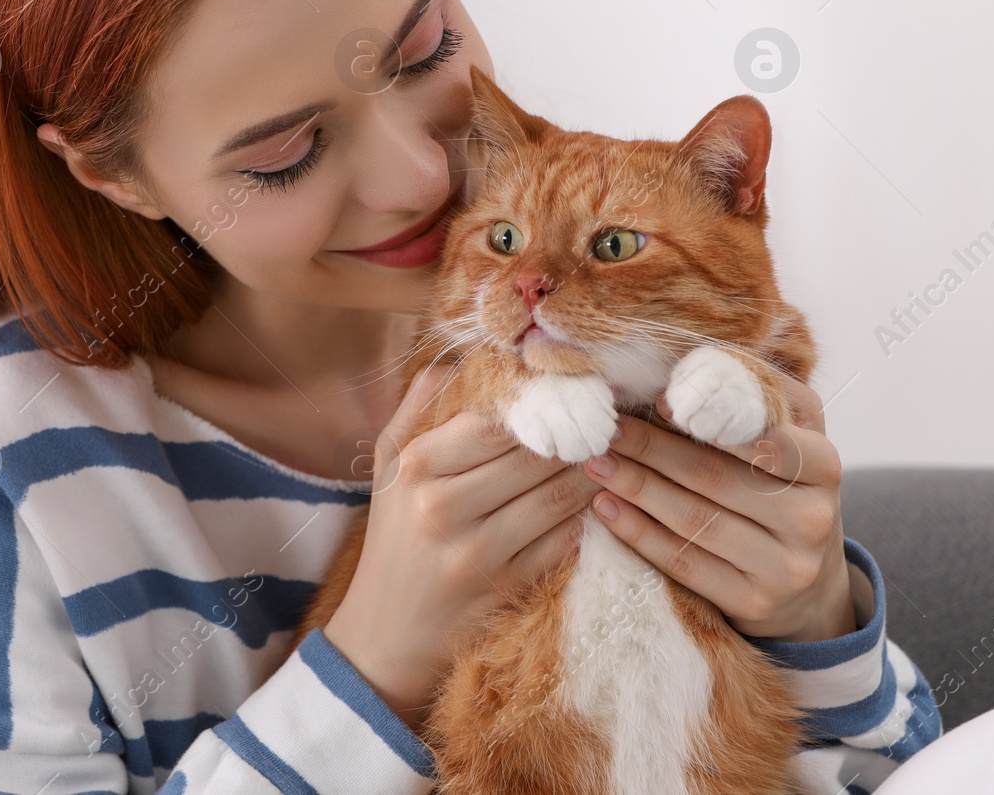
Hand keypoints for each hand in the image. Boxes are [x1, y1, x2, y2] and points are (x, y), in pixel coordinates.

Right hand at [323, 364, 604, 730]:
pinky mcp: (504, 588)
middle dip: (578, 435)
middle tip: (608, 419)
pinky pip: (563, 541)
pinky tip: (593, 504)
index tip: (570, 391)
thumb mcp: (388, 467)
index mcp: (417, 466)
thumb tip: (467, 356)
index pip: (495, 420)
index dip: (541, 403)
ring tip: (610, 455)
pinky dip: (583, 520)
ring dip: (591, 475)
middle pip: (535, 456)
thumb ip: (421, 404)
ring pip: (557, 497)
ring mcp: (476, 552)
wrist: (383, 636)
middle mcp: (443, 506)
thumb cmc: (393, 538)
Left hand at [580, 376, 856, 642]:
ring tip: (597, 463)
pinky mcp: (753, 604)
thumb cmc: (787, 488)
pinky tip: (607, 507)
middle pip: (717, 478)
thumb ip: (762, 395)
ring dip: (636, 487)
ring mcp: (785, 569)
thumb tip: (701, 359)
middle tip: (607, 429)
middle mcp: (812, 519)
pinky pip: (684, 563)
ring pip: (695, 521)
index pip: (766, 439)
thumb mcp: (796, 437)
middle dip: (652, 450)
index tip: (658, 402)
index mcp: (826, 466)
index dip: (709, 421)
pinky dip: (638, 532)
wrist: (809, 584)